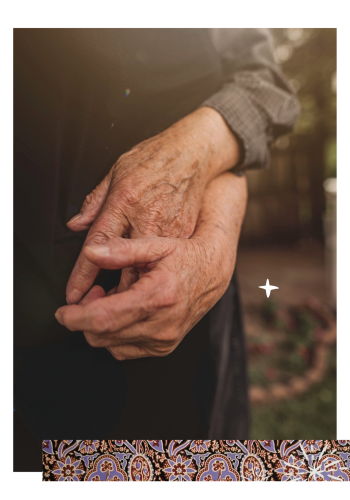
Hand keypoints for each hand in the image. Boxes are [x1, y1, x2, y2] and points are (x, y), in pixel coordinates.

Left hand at [55, 173, 246, 359]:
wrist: (213, 273)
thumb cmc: (184, 255)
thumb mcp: (155, 244)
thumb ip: (121, 249)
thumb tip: (90, 252)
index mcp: (157, 298)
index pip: (103, 319)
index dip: (75, 318)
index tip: (62, 311)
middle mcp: (162, 325)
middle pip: (102, 336)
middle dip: (85, 319)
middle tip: (94, 293)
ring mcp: (164, 340)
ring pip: (111, 346)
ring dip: (100, 327)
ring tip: (111, 299)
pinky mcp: (164, 347)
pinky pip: (125, 350)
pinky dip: (115, 335)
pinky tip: (123, 313)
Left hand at [65, 107, 240, 303]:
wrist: (193, 153)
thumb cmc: (152, 159)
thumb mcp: (116, 171)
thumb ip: (95, 202)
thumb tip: (76, 224)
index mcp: (125, 203)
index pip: (98, 247)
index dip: (83, 275)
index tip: (73, 295)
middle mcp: (148, 221)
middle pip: (125, 270)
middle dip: (107, 296)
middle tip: (92, 306)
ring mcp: (170, 231)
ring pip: (147, 274)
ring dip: (129, 293)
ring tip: (114, 304)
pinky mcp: (185, 236)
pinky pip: (165, 264)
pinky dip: (151, 280)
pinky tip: (142, 288)